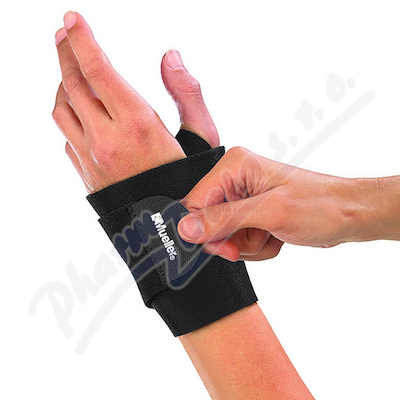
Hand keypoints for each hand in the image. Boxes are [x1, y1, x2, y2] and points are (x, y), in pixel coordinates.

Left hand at [53, 11, 217, 192]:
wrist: (170, 232)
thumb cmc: (190, 186)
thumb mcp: (202, 137)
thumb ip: (187, 93)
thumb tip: (170, 57)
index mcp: (137, 125)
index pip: (98, 71)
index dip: (81, 40)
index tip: (71, 19)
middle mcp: (107, 140)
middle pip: (72, 85)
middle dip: (66, 53)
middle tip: (64, 34)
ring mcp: (91, 159)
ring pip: (62, 109)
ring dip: (62, 84)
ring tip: (70, 70)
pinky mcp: (86, 174)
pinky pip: (67, 136)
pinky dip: (69, 115)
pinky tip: (80, 112)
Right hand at [177, 147, 393, 260]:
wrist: (349, 214)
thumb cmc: (320, 204)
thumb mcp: (270, 212)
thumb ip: (224, 219)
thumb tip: (187, 228)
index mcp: (234, 167)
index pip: (195, 202)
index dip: (203, 230)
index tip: (224, 248)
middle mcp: (234, 180)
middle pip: (207, 222)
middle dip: (233, 239)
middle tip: (258, 237)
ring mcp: (242, 198)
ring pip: (223, 236)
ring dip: (248, 244)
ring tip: (272, 234)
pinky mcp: (250, 213)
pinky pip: (238, 240)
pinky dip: (256, 246)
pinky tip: (274, 236)